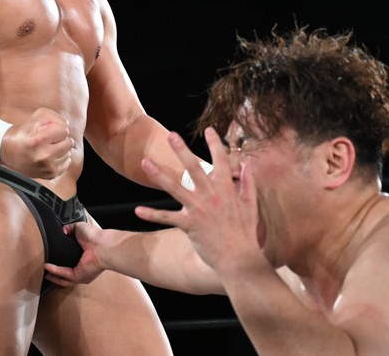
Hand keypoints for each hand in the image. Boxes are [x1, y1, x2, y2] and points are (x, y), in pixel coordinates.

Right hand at [1, 107, 74, 178]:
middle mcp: (43, 155)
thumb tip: (67, 126)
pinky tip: (49, 156)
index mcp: (39, 140)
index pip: (64, 130)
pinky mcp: (49, 174)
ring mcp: (47, 167)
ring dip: (60, 149)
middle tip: (48, 139)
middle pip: (69, 142)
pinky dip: (60, 159)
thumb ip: (55, 117)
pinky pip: (66, 163)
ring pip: (69, 153)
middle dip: (60, 139)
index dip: (57, 128)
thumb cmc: (24, 132)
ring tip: (47, 147)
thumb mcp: (37, 116)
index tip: (49, 130)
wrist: (8, 151)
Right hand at [44, 221, 106, 286]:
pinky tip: (47, 266)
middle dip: (55, 274)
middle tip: (45, 269)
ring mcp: (81, 274)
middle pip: (66, 275)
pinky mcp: (78, 276)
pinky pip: (64, 274)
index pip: (71, 262)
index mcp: (85, 257)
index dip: (61, 262)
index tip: (51, 259)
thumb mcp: (79, 228)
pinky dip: (55, 271)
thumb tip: (63, 230)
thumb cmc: (95, 236)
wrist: (101, 244)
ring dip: (53, 275)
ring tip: (43, 270)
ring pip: (64, 279)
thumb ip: (70, 228)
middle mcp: (83, 267)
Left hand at [136, 128, 265, 275]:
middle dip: (181, 149)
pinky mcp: (189, 225)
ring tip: (145, 162)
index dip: (215, 143)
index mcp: (227, 189)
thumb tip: (248, 164)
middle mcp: (210, 195)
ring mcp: (198, 209)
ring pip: (174, 187)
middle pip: (193, 167)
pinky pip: (167, 218)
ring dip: (158, 174)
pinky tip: (138, 211)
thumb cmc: (246, 233)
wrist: (239, 259)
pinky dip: (152, 215)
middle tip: (171, 135)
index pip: (221, 160)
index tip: (209, 130)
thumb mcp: (251, 205)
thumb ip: (248, 183)